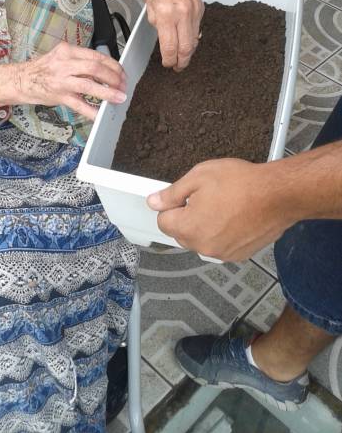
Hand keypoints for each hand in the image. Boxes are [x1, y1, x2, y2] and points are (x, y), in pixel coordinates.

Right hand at [17, 42, 126, 119]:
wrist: (20, 80)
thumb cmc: (43, 69)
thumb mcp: (61, 57)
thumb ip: (80, 61)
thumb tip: (106, 71)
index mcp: (68, 51)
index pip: (97, 56)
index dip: (113, 66)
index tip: (122, 74)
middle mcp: (64, 64)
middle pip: (95, 68)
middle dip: (114, 78)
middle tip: (123, 86)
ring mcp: (61, 81)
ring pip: (89, 85)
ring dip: (108, 93)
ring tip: (119, 98)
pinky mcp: (59, 96)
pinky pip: (79, 105)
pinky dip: (92, 111)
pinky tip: (101, 115)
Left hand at [145, 0, 203, 70]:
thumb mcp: (149, 3)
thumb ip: (156, 22)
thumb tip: (164, 37)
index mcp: (166, 14)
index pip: (170, 47)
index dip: (169, 60)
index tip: (167, 65)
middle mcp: (182, 14)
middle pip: (186, 48)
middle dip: (182, 62)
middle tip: (177, 67)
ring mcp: (194, 11)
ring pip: (194, 40)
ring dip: (188, 52)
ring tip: (182, 57)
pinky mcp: (201, 7)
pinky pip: (197, 28)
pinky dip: (192, 37)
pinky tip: (186, 40)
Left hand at [147, 158, 292, 261]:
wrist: (278, 195)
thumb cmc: (242, 184)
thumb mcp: (199, 177)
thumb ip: (172, 193)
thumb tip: (154, 202)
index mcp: (189, 228)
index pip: (163, 221)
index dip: (172, 205)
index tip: (183, 197)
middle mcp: (203, 246)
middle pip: (182, 233)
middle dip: (188, 216)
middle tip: (206, 196)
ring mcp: (222, 253)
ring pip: (202, 239)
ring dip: (207, 225)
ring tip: (224, 205)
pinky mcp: (238, 255)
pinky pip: (220, 245)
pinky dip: (224, 233)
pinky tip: (235, 216)